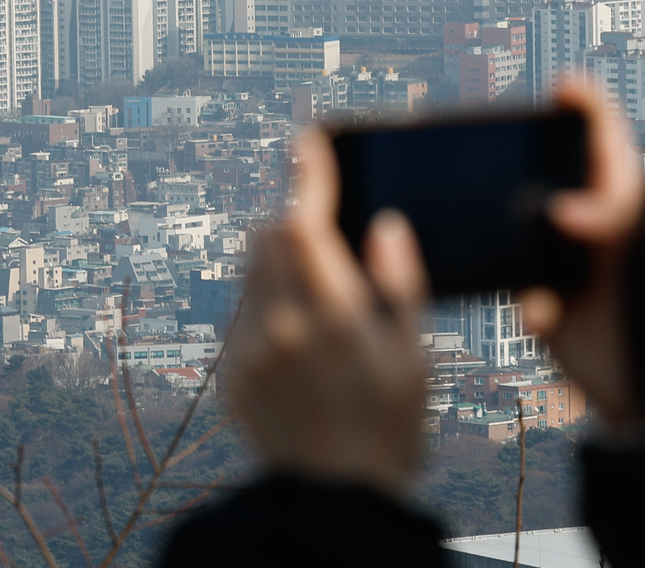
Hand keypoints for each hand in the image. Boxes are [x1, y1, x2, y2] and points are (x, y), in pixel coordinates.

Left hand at [227, 129, 430, 498]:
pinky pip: (242, 312)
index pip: (305, 221)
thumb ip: (399, 284)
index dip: (308, 174)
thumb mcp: (413, 357)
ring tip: (317, 285)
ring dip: (277, 255)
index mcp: (333, 316)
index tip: (308, 141)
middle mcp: (281, 326)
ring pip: (250, 269)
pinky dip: (267, 300)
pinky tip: (300, 334)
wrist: (332, 503)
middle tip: (325, 228)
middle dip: (295, 218)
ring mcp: (249, 351)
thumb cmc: (388, 429)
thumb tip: (384, 226)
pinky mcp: (231, 375)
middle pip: (269, 234)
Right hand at [520, 82, 644, 425]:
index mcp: (626, 203)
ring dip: (518, 244)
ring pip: (528, 238)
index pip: (606, 140)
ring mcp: (572, 273)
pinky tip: (545, 313)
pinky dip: (532, 305)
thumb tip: (562, 211)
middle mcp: (596, 233)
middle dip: (532, 171)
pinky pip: (527, 300)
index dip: (584, 106)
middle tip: (507, 157)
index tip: (563, 88)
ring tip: (516, 242)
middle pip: (554, 180)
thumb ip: (613, 217)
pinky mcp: (553, 316)